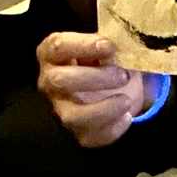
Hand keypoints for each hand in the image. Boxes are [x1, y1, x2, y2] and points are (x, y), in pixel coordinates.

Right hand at [37, 32, 146, 148]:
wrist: (114, 86)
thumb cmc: (103, 59)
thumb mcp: (104, 44)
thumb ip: (108, 40)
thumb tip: (123, 40)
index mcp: (52, 54)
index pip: (57, 46)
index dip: (83, 45)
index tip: (109, 46)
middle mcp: (50, 82)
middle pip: (60, 81)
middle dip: (94, 78)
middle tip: (122, 75)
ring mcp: (61, 109)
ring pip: (72, 116)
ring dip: (103, 108)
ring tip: (126, 100)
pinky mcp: (78, 133)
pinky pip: (92, 136)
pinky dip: (113, 127)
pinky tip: (127, 116)